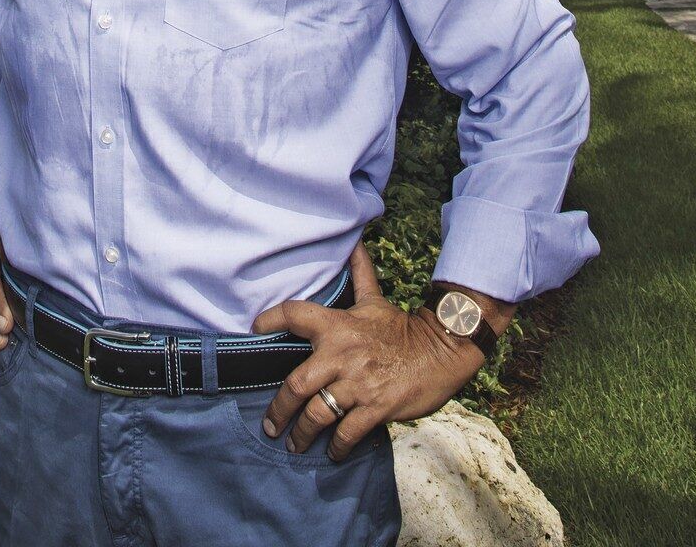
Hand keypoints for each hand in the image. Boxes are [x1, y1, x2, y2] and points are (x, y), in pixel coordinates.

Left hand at [251, 241, 492, 460]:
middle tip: (269, 426)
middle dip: (279, 410)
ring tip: (294, 445)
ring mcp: (358, 383)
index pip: (294, 315)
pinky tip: (331, 453)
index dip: (270, 319)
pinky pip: (347, 432)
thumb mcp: (375, 300)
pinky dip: (337, 447)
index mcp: (338, 326)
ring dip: (302, 434)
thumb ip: (360, 274)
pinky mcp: (376, 407)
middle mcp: (342, 354)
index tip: (254, 329)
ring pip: (318, 414)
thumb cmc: (402, 328)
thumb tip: (353, 242)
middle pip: (296, 384)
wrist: (442, 351)